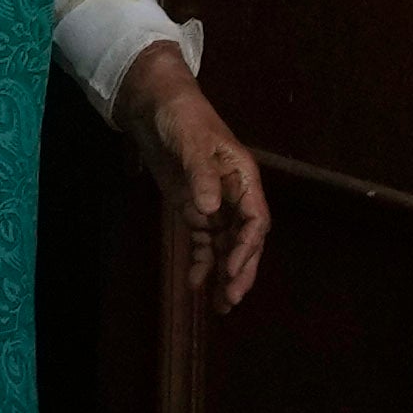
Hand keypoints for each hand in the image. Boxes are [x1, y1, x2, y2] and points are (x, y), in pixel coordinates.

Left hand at [119, 54, 276, 311]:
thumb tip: (209, 211)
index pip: (255, 219)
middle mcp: (234, 194)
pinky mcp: (194, 209)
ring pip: (227, 246)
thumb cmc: (181, 117)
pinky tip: (195, 284)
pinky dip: (202, 263)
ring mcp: (214, 204)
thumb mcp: (190, 141)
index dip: (248, 247)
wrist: (157, 106)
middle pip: (245, 239)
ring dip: (224, 274)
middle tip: (230, 300)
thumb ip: (201, 174)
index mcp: (242, 177)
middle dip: (240, 271)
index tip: (233, 270)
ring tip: (220, 306)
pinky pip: (204, 242)